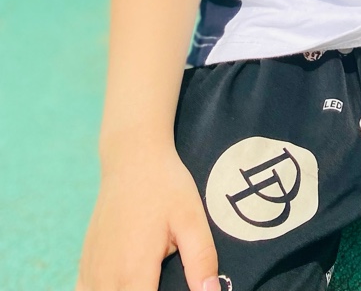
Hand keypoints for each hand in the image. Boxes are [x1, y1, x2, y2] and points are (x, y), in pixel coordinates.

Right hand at [76, 150, 217, 290]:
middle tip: (162, 282)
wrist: (132, 157)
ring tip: (146, 282)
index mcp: (133, 272)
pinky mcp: (84, 264)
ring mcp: (91, 272)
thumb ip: (201, 261)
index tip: (172, 289)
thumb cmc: (164, 186)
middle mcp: (106, 278)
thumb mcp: (192, 219)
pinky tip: (122, 285)